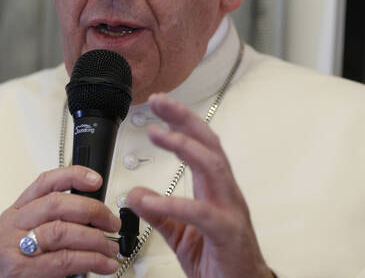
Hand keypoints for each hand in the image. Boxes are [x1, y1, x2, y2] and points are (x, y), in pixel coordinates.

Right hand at [0, 166, 121, 276]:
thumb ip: (53, 221)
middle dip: (92, 210)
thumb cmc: (16, 269)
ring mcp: (14, 248)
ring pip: (62, 231)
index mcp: (17, 213)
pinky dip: (91, 260)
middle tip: (112, 223)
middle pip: (57, 204)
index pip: (45, 182)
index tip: (97, 180)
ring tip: (111, 249)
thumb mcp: (27, 237)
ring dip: (95, 239)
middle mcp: (13, 226)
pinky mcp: (21, 270)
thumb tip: (96, 215)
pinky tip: (105, 264)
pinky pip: (64, 260)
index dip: (73, 176)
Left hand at [125, 93, 272, 277]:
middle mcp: (226, 194)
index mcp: (214, 190)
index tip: (160, 104)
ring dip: (185, 147)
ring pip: (213, 167)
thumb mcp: (181, 235)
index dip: (182, 121)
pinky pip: (201, 213)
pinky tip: (149, 199)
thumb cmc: (219, 261)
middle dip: (184, 120)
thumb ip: (160, 214)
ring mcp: (230, 211)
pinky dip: (174, 203)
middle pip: (209, 145)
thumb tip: (134, 195)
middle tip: (158, 103)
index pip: (201, 145)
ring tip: (158, 134)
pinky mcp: (227, 233)